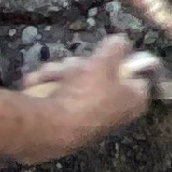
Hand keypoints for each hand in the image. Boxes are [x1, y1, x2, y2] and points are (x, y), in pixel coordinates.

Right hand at [12, 37, 152, 159]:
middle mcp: (114, 112)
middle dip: (77, 66)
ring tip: (49, 76)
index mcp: (134, 101)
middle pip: (99, 75)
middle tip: (71, 66)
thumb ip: (117, 47)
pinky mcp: (65, 123)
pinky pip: (58, 96)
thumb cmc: (85, 94)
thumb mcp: (105, 61)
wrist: (50, 129)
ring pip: (73, 83)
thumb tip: (122, 41)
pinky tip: (35, 85)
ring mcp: (89, 119)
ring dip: (57, 74)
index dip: (122, 61)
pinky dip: (46, 88)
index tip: (107, 52)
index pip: (136, 75)